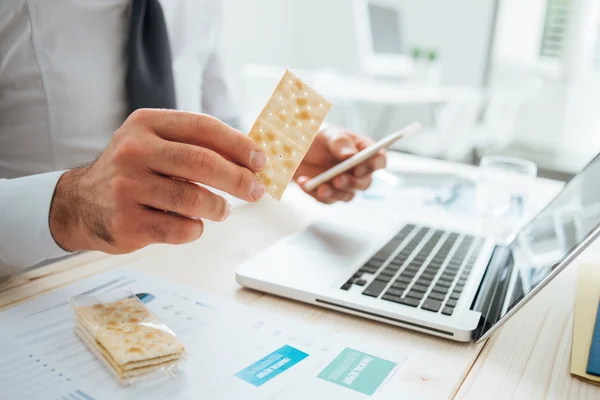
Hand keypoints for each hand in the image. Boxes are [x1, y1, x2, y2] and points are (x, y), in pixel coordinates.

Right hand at [49, 109, 266, 253]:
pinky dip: (196, 229)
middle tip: (256, 191)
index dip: (239, 145)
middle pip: (203, 163)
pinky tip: (193, 224)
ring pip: (195, 200)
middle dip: (239, 179)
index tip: (261, 161)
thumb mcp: (154, 143)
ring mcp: (127, 188)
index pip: (203, 127)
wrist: (80, 204)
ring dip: (219, 208)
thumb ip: (196, 144)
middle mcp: (134, 152)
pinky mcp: (126, 223)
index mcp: (146, 124)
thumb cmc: (133, 171)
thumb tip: (252, 158)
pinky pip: (181, 230)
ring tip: (222, 210)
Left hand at [294, 126, 385, 203]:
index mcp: (364, 153)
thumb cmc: (321, 139)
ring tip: (321, 187)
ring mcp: (345, 185)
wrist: (299, 150)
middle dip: (352, 183)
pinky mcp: (330, 195)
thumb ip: (340, 142)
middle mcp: (359, 172)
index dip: (372, 166)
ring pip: (347, 196)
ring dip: (335, 192)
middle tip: (338, 179)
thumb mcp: (329, 135)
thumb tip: (350, 155)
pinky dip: (314, 192)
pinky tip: (303, 182)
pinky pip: (326, 199)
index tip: (358, 168)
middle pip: (364, 183)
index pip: (379, 160)